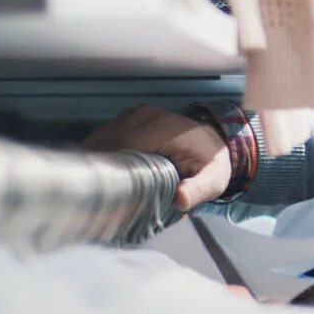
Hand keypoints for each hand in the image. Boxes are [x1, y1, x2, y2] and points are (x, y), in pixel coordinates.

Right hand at [84, 106, 230, 210]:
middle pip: (108, 143)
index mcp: (162, 128)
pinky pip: (104, 137)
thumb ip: (197, 190)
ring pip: (102, 140)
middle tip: (106, 196)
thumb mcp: (212, 180)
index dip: (114, 170)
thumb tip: (180, 199)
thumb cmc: (209, 162)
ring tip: (105, 187)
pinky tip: (107, 173)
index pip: (124, 146)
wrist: (210, 140)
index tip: (112, 193)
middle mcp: (143, 116)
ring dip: (101, 162)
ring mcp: (132, 115)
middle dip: (105, 170)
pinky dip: (101, 155)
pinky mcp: (126, 118)